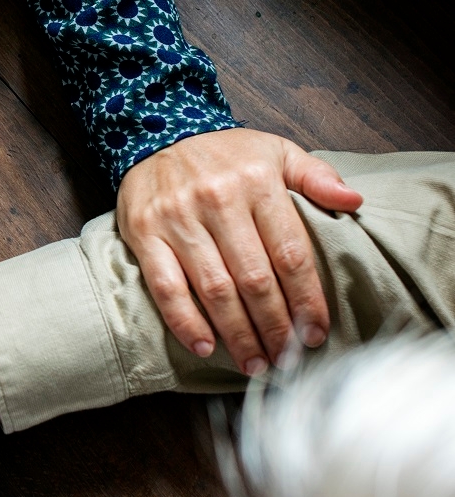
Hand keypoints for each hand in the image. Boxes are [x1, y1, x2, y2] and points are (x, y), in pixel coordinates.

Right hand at [117, 128, 363, 373]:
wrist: (155, 133)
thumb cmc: (224, 154)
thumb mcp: (275, 151)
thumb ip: (316, 177)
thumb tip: (354, 203)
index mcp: (257, 182)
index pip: (290, 253)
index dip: (307, 300)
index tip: (316, 331)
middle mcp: (217, 200)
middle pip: (254, 279)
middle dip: (274, 326)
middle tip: (286, 358)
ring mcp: (177, 218)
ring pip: (213, 289)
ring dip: (237, 334)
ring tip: (254, 363)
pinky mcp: (143, 232)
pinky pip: (165, 286)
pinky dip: (185, 321)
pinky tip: (205, 345)